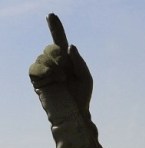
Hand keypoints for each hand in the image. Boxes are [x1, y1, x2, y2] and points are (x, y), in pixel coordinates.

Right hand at [29, 13, 102, 147]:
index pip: (59, 41)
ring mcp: (44, 71)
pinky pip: (35, 67)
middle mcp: (54, 64)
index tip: (51, 15)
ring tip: (59, 78)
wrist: (74, 114)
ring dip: (53, 64)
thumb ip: (79, 62)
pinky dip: (44, 70)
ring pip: (43, 56)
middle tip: (64, 68)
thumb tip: (69, 46)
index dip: (56, 28)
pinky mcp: (37, 80)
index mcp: (66, 61)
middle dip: (58, 54)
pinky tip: (51, 78)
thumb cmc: (81, 97)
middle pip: (51, 47)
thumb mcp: (86, 78)